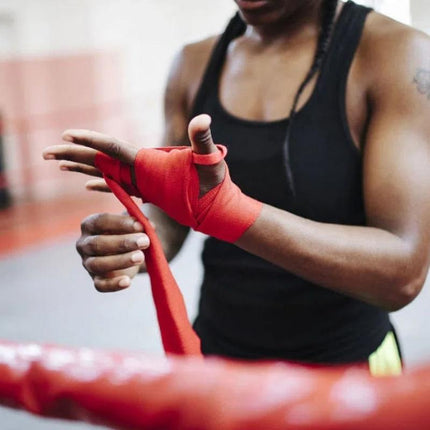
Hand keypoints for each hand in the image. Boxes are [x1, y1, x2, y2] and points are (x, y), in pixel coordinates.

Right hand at [42, 114, 224, 196]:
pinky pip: (117, 185)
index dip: (91, 140)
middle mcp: (142, 166)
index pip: (114, 147)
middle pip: (101, 156)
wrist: (221, 206)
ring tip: (57, 163)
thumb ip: (203, 140)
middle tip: (47, 152)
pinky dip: (101, 183)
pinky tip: (87, 183)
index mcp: (149, 160)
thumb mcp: (210, 162)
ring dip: (81, 166)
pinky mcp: (147, 190)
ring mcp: (143, 178)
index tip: (69, 134)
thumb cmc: (216, 186)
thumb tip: (203, 118)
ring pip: (105, 170)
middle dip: (74, 153)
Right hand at [76, 213, 149, 291]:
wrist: (129, 251)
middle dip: (122, 242)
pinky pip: (100, 285)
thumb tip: (150, 226)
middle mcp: (84, 244)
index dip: (120, 223)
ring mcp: (88, 263)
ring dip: (120, 260)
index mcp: (90, 225)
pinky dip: (113, 285)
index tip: (140, 226)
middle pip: (97, 243)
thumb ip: (140, 222)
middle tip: (145, 241)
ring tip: (141, 257)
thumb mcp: (133, 224)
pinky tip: (127, 282)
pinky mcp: (97, 280)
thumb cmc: (128, 232)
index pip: (100, 221)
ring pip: (98, 264)